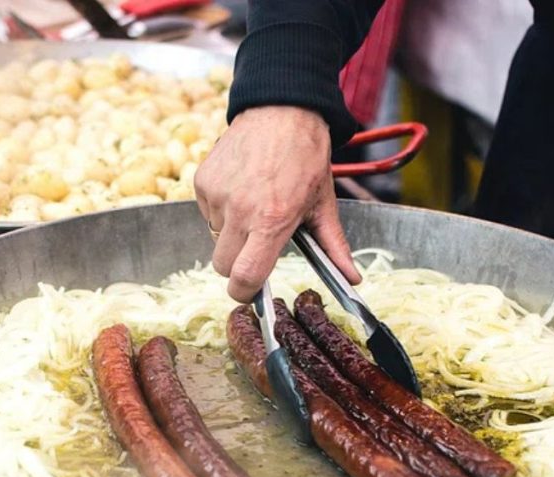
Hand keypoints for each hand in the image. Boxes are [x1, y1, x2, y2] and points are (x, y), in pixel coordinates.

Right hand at [195, 106, 360, 301]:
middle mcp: (240, 210)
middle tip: (256, 243)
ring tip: (254, 203)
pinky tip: (241, 188)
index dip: (244, 292)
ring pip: (216, 238)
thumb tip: (351, 279)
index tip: (250, 288)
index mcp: (272, 220)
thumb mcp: (324, 203)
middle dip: (237, 264)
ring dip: (231, 232)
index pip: (244, 277)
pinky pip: (207, 213)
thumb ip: (333, 246)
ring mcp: (217, 195)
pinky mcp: (202, 181)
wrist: (280, 108)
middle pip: (223, 266)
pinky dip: (221, 209)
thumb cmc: (305, 155)